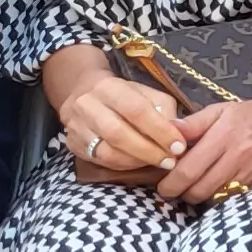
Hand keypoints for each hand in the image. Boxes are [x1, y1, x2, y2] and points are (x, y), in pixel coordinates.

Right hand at [55, 72, 184, 176]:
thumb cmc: (125, 95)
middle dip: (149, 151)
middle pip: (118, 133)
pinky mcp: (72, 143)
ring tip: (158, 164)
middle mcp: (87, 104)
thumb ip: (165, 110)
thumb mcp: (148, 94)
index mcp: (109, 87)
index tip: (179, 146)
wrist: (85, 92)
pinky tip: (139, 164)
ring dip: (137, 161)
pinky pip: (99, 160)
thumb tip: (179, 133)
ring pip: (107, 151)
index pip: (136, 110)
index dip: (160, 131)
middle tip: (170, 161)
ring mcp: (75, 125)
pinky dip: (123, 165)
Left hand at [162, 95, 251, 202]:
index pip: (187, 170)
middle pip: (197, 190)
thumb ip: (194, 123)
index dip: (169, 183)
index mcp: (223, 136)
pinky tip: (216, 187)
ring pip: (213, 197)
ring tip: (194, 186)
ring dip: (199, 196)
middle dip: (181, 193)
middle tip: (174, 188)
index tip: (162, 184)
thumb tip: (167, 130)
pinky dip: (219, 196)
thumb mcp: (223, 110)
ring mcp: (250, 174)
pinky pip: (232, 198)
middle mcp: (236, 158)